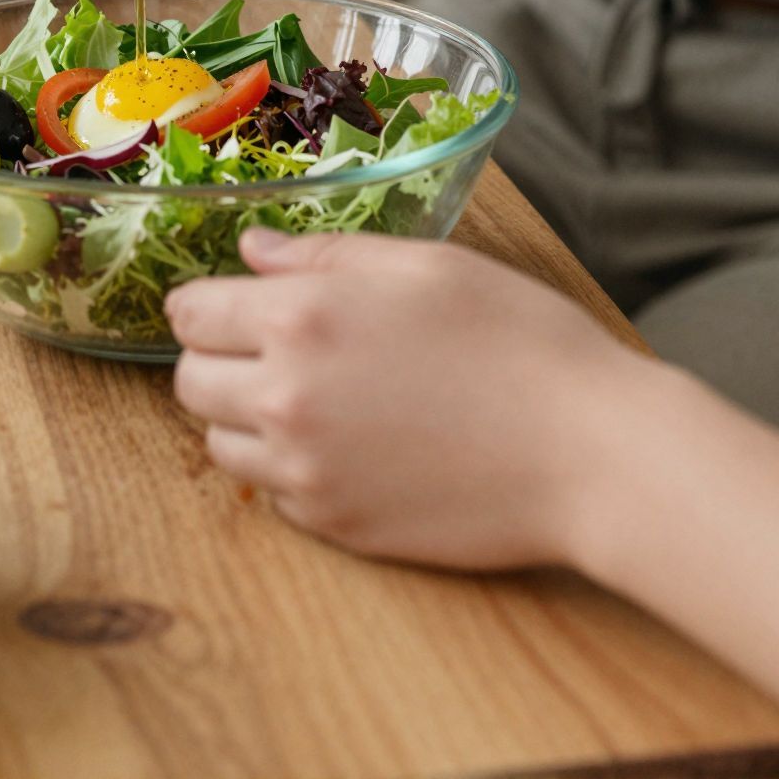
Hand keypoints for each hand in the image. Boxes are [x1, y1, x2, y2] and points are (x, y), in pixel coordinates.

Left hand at [168, 227, 641, 569]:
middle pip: (190, 382)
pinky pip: (275, 494)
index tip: (236, 303)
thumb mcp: (423, 264)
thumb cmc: (517, 338)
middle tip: (276, 348)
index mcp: (300, 318)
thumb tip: (250, 251)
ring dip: (247, 418)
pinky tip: (354, 444)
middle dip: (219, 359)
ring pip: (221, 444)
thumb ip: (322, 254)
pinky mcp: (337, 527)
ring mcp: (306, 473)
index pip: (189, 314)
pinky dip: (293, 469)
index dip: (209, 303)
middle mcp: (284, 398)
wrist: (589, 451)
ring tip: (318, 396)